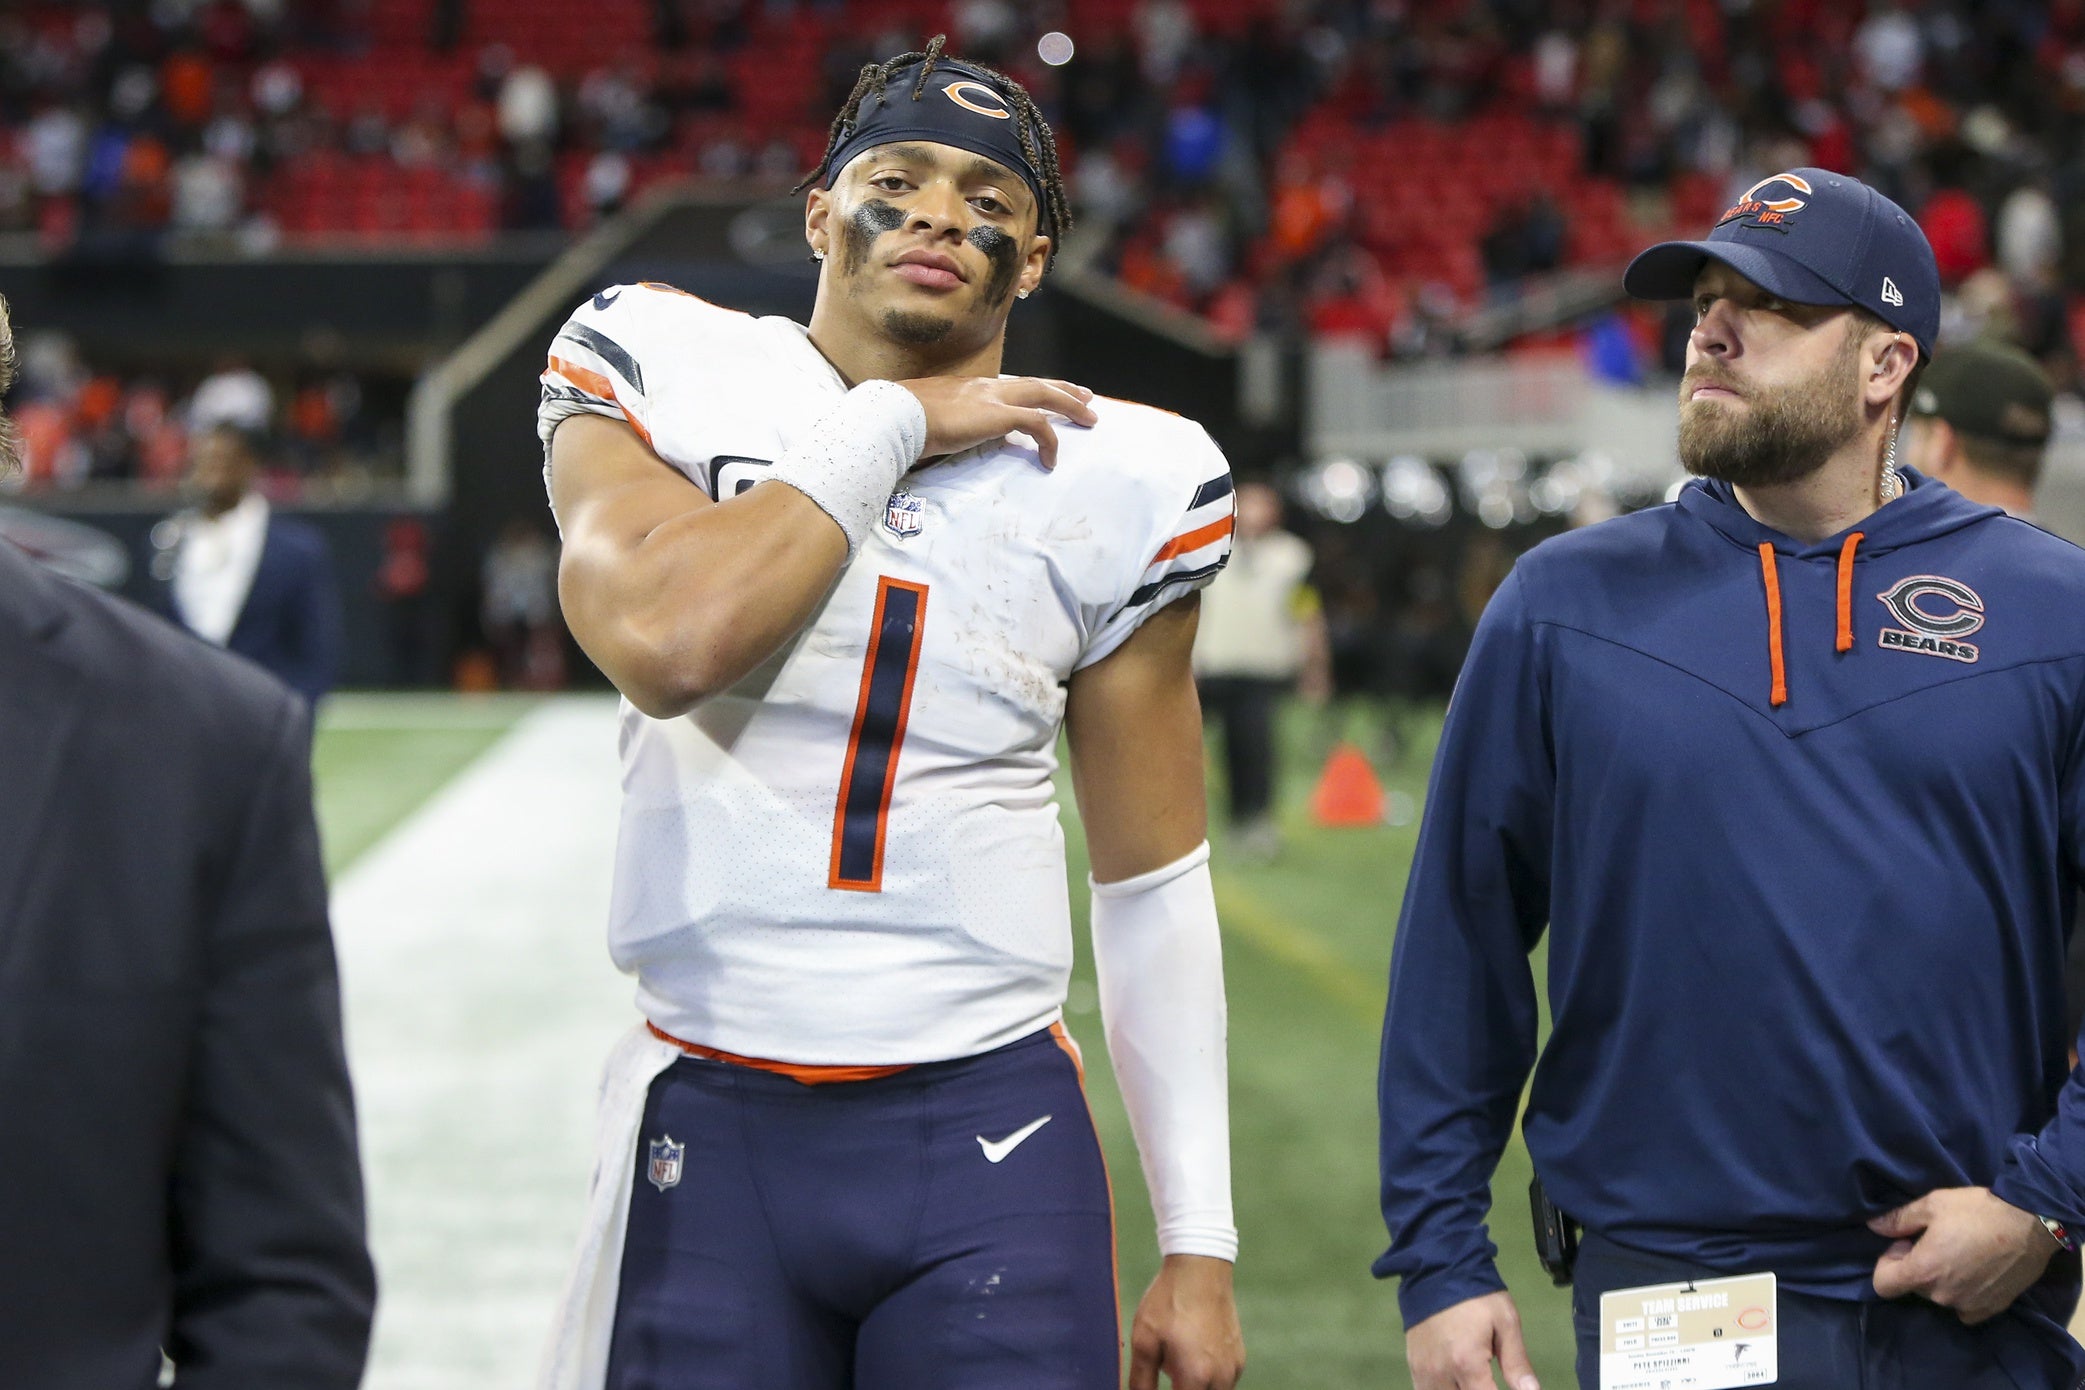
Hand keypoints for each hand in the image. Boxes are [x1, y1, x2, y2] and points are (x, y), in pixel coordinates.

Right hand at [897, 375, 1096, 470]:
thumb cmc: (902, 422)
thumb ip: (943, 426)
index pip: (1009, 385)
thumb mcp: (927, 421)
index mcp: (969, 388)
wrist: (895, 415)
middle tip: (1086, 396)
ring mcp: (992, 398)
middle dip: (1063, 389)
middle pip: (1034, 382)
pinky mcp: (998, 415)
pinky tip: (1051, 460)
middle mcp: (984, 387)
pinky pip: (1037, 424)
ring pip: (1043, 395)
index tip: (1047, 393)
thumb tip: (941, 439)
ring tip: (1089, 418)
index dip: (1031, 389)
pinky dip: (1050, 440)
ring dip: (1069, 406)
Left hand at [1127, 1254, 1244, 1389]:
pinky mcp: (1239, 1356)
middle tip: (1167, 1368)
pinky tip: (1192, 1352)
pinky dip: (1208, 1378)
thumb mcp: (1144, 1340)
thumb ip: (1141, 1380)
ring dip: (1195, 1387)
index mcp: (1196, 1377)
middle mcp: (1221, 1377)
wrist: (1200, 1267)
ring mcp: (1234, 1367)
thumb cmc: (1169, 1301)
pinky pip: (1223, 1381)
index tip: (1163, 1376)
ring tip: (1177, 1359)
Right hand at [1404, 1290, 1539, 1389]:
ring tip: (1474, 1381)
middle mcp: (1440, 1374)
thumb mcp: (1505, 1322)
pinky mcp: (1413, 1365)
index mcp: (1466, 1364)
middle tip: (1489, 1381)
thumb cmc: (1476, 1295)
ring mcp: (1423, 1371)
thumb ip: (1517, 1363)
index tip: (1502, 1385)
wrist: (1436, 1268)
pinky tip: (1454, 1383)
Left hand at [1869, 1186, 2058, 1323]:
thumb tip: (1873, 1226)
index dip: (1887, 1263)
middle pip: (1913, 1287)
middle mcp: (1943, 1296)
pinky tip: (1974, 1271)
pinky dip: (1963, 1294)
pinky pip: (1965, 1308)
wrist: (2030, 1224)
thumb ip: (1899, 1219)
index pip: (1883, 1285)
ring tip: (1958, 1253)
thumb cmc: (1978, 1211)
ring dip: (1941, 1279)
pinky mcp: (1991, 1309)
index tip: (1905, 1244)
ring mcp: (1969, 1305)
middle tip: (1934, 1242)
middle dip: (1916, 1266)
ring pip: (1939, 1296)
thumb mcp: (1932, 1205)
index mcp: (1924, 1271)